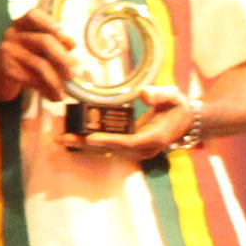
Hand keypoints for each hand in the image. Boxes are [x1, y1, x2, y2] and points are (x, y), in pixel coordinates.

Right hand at [0, 9, 76, 103]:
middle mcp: (13, 34)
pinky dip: (47, 90)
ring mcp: (8, 51)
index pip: (34, 15)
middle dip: (63, 59)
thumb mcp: (36, 50)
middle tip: (74, 74)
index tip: (66, 38)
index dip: (51, 24)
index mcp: (21, 25)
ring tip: (64, 91)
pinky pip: (34, 79)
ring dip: (57, 81)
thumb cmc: (20, 62)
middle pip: (44, 41)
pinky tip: (53, 96)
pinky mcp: (7, 69)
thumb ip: (53, 45)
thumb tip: (72, 44)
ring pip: (41, 64)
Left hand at [63, 84, 192, 160]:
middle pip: (114, 149)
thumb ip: (160, 95)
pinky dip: (90, 143)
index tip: (91, 138)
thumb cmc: (177, 106)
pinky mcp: (130, 148)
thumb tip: (143, 95)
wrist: (185, 121)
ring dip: (85, 145)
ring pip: (108, 150)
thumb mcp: (173, 96)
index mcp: (156, 137)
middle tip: (64, 138)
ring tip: (61, 138)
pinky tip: (72, 137)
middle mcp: (145, 149)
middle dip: (88, 144)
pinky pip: (109, 146)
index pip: (130, 142)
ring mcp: (137, 151)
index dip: (110, 141)